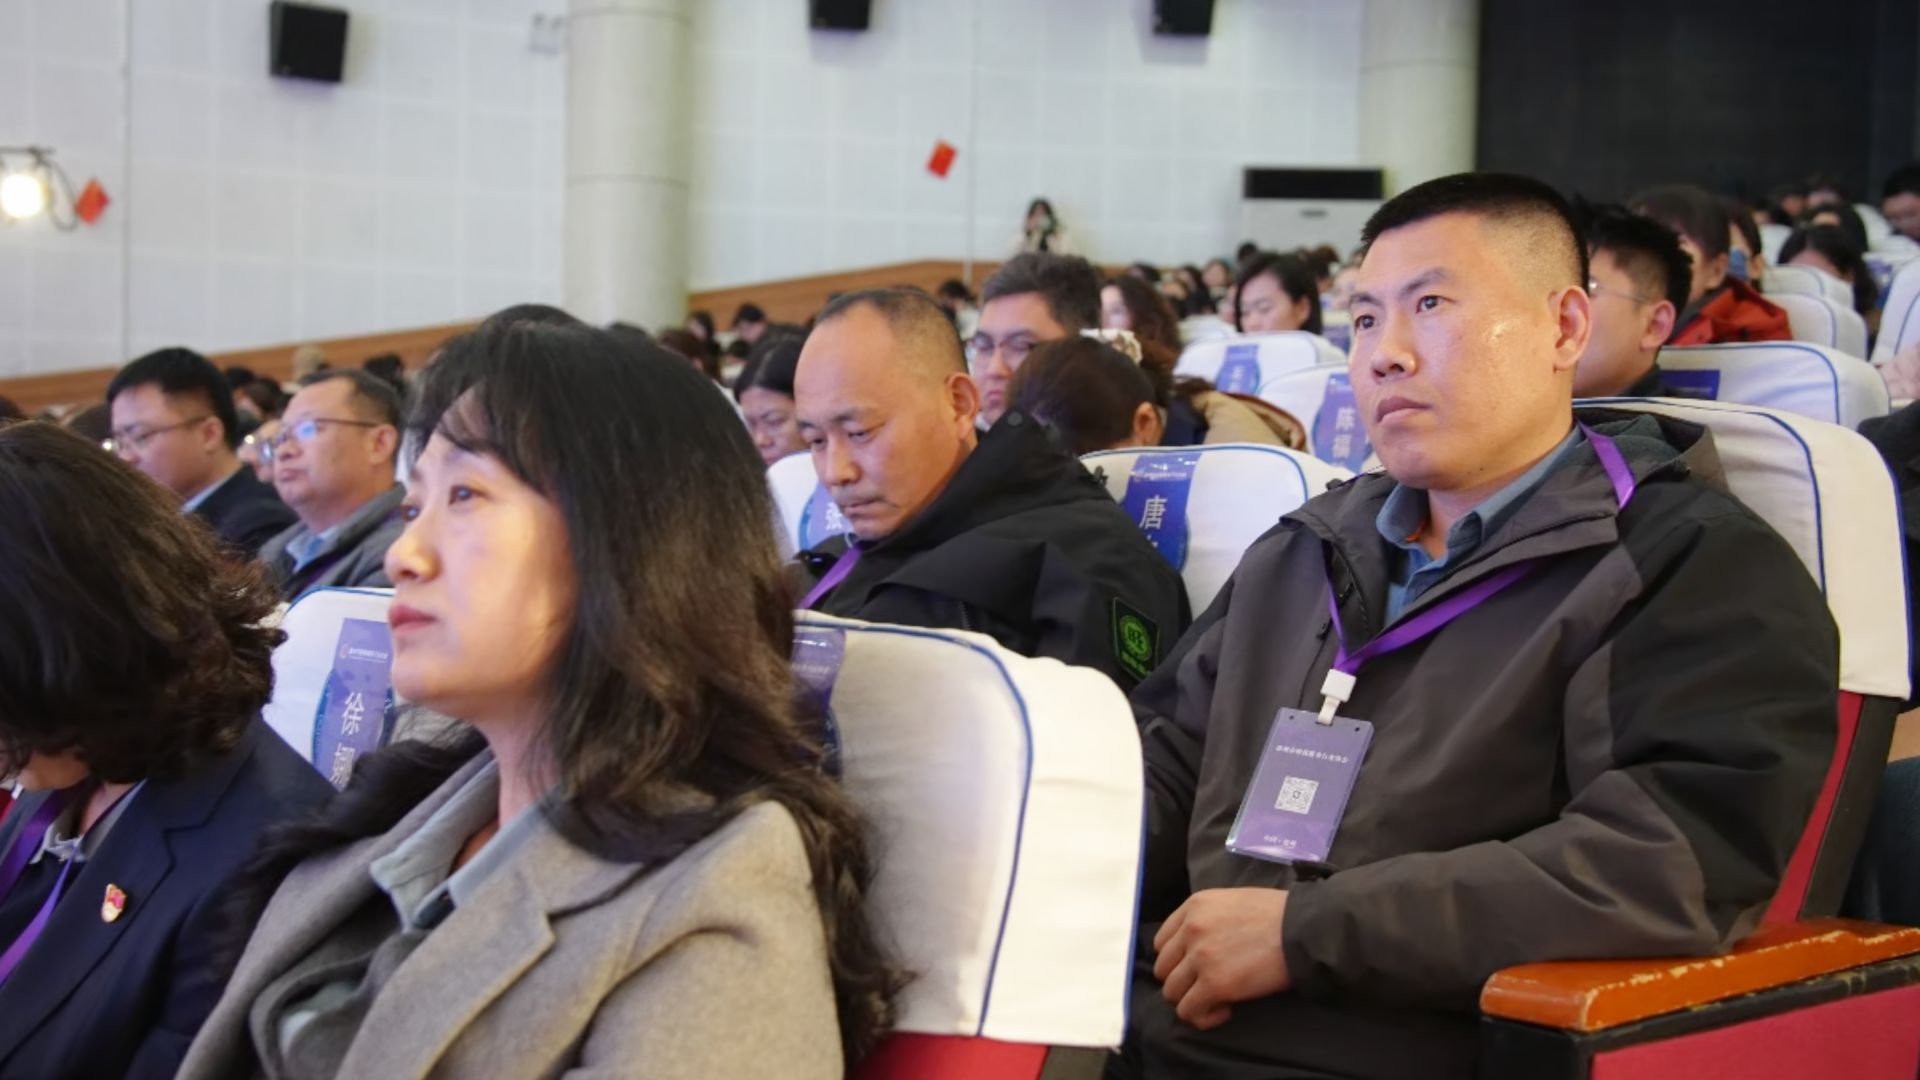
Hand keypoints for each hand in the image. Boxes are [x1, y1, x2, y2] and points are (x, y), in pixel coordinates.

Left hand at [1152, 888, 1291, 1029]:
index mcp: (1194, 906)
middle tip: (1208, 986)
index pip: (1163, 942)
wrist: (1303, 929)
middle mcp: (1190, 929)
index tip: (1197, 969)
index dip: (1177, 960)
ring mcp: (1200, 957)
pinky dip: (1204, 1017)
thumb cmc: (1278, 914)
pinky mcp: (1214, 984)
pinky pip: (1189, 1011)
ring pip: (1172, 992)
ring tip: (1218, 1000)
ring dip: (1192, 1000)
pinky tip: (1226, 1010)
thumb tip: (1201, 944)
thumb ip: (1209, 919)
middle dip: (1183, 982)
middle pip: (1164, 968)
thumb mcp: (1233, 901)